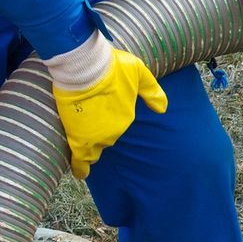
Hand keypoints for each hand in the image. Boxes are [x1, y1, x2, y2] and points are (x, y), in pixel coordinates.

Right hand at [46, 34, 167, 178]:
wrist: (86, 67)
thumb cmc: (111, 67)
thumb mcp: (139, 72)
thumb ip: (151, 90)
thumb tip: (163, 109)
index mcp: (126, 116)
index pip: (117, 123)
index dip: (109, 117)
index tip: (103, 111)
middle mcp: (114, 130)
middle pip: (105, 136)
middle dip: (98, 129)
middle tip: (88, 117)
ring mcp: (97, 136)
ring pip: (94, 148)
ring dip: (89, 147)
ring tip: (82, 145)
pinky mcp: (79, 137)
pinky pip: (80, 160)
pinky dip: (80, 168)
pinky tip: (80, 174)